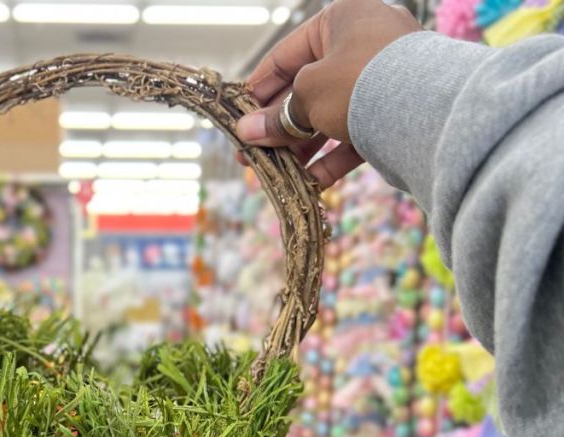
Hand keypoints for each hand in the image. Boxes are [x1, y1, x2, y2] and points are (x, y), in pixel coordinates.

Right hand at [236, 0, 421, 187]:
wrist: (431, 109)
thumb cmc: (362, 83)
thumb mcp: (308, 95)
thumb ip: (277, 115)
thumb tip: (245, 133)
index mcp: (340, 20)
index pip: (284, 57)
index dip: (256, 91)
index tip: (237, 120)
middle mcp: (362, 44)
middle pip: (305, 90)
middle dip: (277, 126)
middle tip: (251, 156)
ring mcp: (380, 81)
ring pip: (328, 116)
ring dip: (300, 148)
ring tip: (276, 175)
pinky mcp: (394, 114)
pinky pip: (354, 135)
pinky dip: (332, 159)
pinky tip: (310, 183)